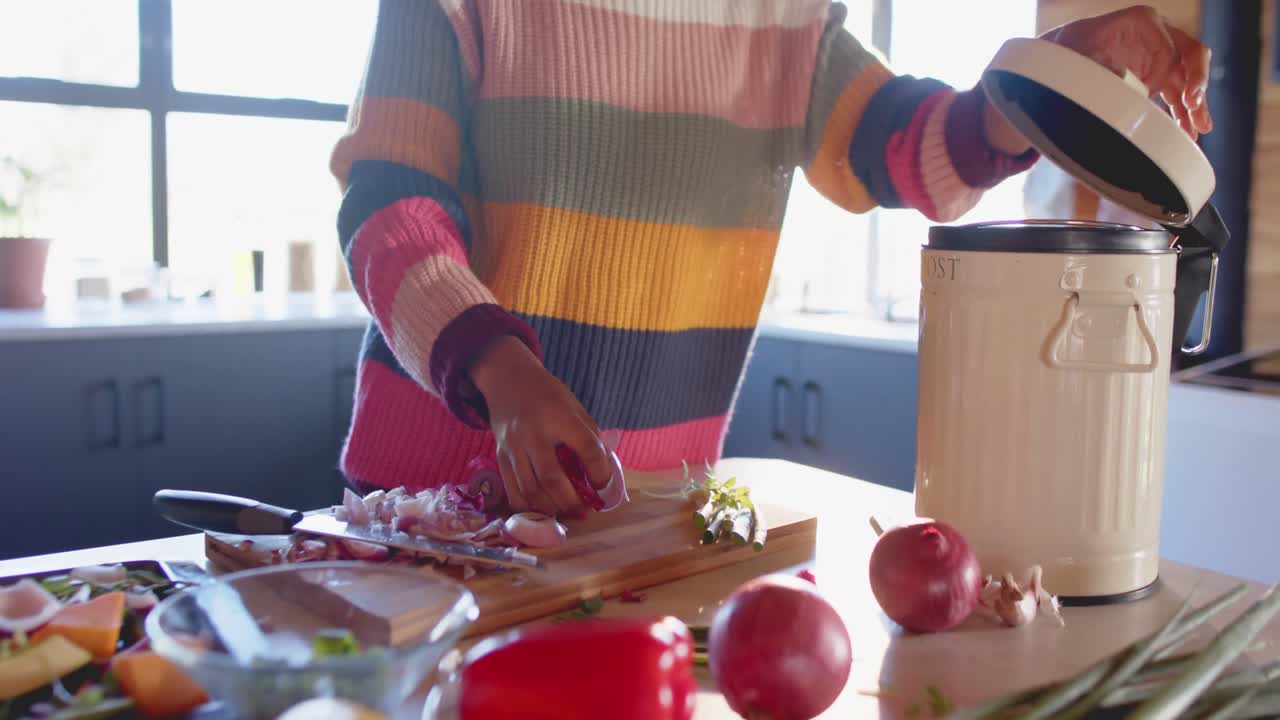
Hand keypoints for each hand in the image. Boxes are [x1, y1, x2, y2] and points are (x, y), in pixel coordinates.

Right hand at [468, 335, 611, 517]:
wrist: (508, 379)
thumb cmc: (547, 394)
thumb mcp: (574, 406)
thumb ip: (589, 436)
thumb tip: (602, 471)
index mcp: (560, 417)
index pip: (587, 449)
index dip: (600, 473)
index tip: (603, 486)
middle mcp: (534, 433)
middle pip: (553, 477)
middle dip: (572, 501)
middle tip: (584, 511)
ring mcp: (514, 446)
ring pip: (531, 489)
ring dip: (551, 508)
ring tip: (566, 512)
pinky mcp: (500, 456)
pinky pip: (512, 490)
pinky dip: (528, 506)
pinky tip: (542, 509)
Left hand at [1043, 5, 1212, 137]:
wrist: (1058, 53)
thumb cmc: (1067, 47)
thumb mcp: (1076, 51)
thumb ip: (1096, 63)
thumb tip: (1117, 80)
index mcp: (1141, 21)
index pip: (1168, 48)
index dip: (1161, 74)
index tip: (1147, 94)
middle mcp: (1156, 33)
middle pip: (1191, 55)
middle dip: (1196, 82)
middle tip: (1193, 105)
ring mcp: (1158, 53)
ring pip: (1186, 77)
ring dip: (1194, 103)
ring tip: (1198, 128)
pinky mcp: (1155, 72)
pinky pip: (1176, 90)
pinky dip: (1182, 109)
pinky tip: (1188, 128)